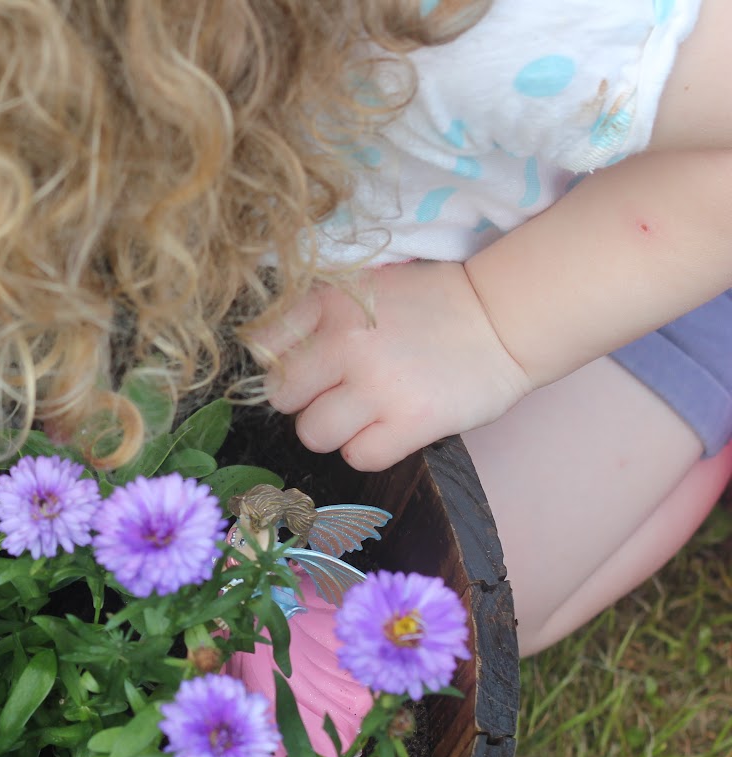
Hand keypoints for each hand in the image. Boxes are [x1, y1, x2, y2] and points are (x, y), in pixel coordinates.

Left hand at [250, 261, 533, 471]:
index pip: (261, 347)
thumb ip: (315, 318)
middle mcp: (345, 342)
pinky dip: (372, 448)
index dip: (280, 364)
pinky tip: (394, 424)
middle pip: (282, 398)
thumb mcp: (364, 289)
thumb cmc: (428, 308)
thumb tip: (267, 361)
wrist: (505, 318)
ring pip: (313, 434)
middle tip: (342, 391)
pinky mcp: (410, 421)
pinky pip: (358, 457)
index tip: (306, 368)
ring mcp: (377, 383)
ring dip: (337, 430)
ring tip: (369, 409)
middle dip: (306, 401)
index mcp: (330, 302)